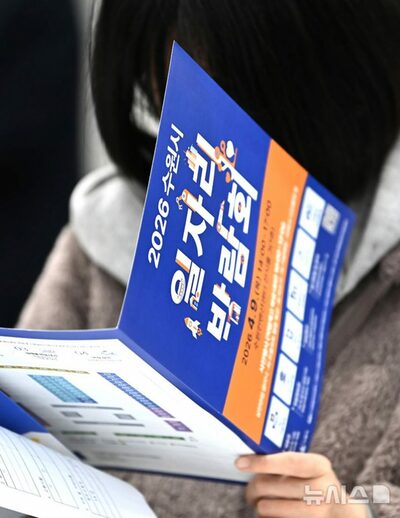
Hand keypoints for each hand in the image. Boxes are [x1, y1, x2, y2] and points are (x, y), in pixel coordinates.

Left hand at [235, 452, 368, 517]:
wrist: (340, 514)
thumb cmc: (316, 485)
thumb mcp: (310, 469)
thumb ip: (288, 463)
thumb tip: (250, 460)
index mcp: (320, 466)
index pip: (287, 461)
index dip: (262, 462)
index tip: (240, 463)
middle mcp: (321, 489)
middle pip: (269, 485)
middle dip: (253, 488)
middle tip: (251, 490)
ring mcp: (317, 513)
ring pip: (266, 508)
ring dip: (259, 505)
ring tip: (263, 503)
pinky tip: (275, 515)